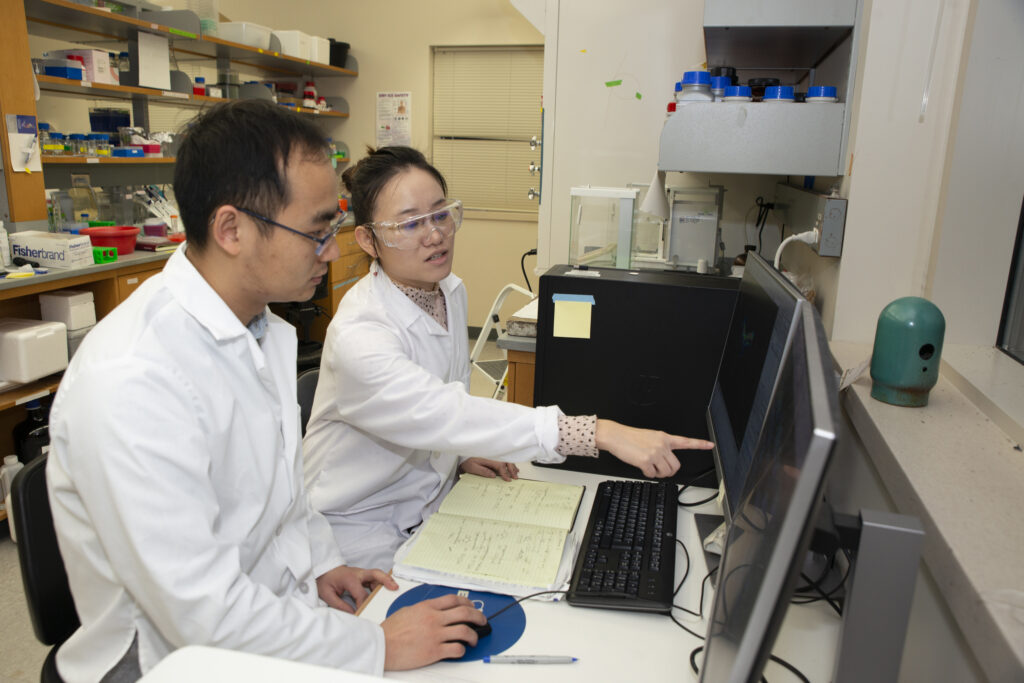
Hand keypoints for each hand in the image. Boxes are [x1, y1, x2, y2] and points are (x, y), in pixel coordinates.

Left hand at [316, 565, 396, 613]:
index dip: (363, 605)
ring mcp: (361, 573)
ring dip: (386, 581)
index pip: (361, 594)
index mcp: (349, 579)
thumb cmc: (325, 581)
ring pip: (377, 574)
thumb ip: (340, 605)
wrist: (323, 570)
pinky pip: (374, 578)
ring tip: (395, 589)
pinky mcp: (362, 575)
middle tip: (395, 588)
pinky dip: (381, 583)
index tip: (363, 614)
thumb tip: (354, 614)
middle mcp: (358, 574)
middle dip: (386, 581)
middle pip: (375, 574)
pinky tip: (384, 591)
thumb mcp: (327, 594)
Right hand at [381, 594, 486, 669]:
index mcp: (427, 607)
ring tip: (474, 639)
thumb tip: (434, 610)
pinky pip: (456, 649)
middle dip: (478, 616)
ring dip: (474, 635)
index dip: (467, 602)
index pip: (454, 600)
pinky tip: (461, 650)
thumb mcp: (407, 611)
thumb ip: (423, 609)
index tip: (472, 606)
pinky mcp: (434, 651)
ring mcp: (435, 635)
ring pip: (465, 631)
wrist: (381, 645)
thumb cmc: (390, 630)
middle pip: (465, 612)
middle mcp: (434, 619)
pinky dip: (462, 650)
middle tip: (482, 621)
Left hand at [459, 457, 518, 481]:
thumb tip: (493, 475)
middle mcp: (492, 456)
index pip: (500, 466)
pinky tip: (512, 466)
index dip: (505, 473)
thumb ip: (483, 471)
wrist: (462, 456)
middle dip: (512, 469)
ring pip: (506, 460)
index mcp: (488, 459)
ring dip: (512, 466)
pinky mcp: (493, 456)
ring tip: (516, 472)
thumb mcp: (473, 468)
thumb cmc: (467, 462)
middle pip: (505, 462)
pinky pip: (503, 458)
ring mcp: (493, 455)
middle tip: (515, 477)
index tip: (508, 479)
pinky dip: (509, 462)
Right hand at [595, 419, 713, 477]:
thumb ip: (661, 446)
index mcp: (665, 438)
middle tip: (660, 469)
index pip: (686, 441)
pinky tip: (642, 467)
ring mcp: (655, 452)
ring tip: (651, 468)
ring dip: (659, 474)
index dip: (700, 444)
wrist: (616, 436)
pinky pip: (652, 475)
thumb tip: (665, 461)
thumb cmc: (630, 437)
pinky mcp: (646, 461)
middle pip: (676, 466)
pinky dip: (648, 474)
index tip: (710, 445)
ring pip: (666, 472)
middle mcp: (662, 444)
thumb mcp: (650, 437)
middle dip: (669, 471)